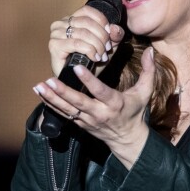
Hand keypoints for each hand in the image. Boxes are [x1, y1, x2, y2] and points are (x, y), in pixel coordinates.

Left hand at [34, 46, 154, 168]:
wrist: (127, 139)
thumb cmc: (135, 112)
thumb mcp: (145, 93)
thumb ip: (149, 71)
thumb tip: (150, 51)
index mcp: (115, 104)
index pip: (100, 91)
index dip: (88, 80)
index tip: (77, 67)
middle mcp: (99, 113)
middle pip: (78, 102)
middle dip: (62, 92)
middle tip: (49, 80)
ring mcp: (87, 120)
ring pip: (67, 110)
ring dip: (51, 98)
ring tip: (38, 86)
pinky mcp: (80, 124)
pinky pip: (63, 115)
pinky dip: (51, 105)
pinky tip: (41, 95)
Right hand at [49, 4, 124, 77]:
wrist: (76, 80)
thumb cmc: (89, 62)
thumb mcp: (106, 46)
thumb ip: (113, 36)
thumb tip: (114, 28)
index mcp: (71, 20)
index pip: (87, 11)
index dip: (101, 20)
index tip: (109, 34)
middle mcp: (61, 24)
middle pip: (86, 22)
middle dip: (101, 36)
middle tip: (106, 49)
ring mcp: (56, 34)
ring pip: (83, 33)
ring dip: (96, 45)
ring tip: (101, 55)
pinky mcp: (54, 46)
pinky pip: (76, 43)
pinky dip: (89, 50)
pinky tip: (94, 58)